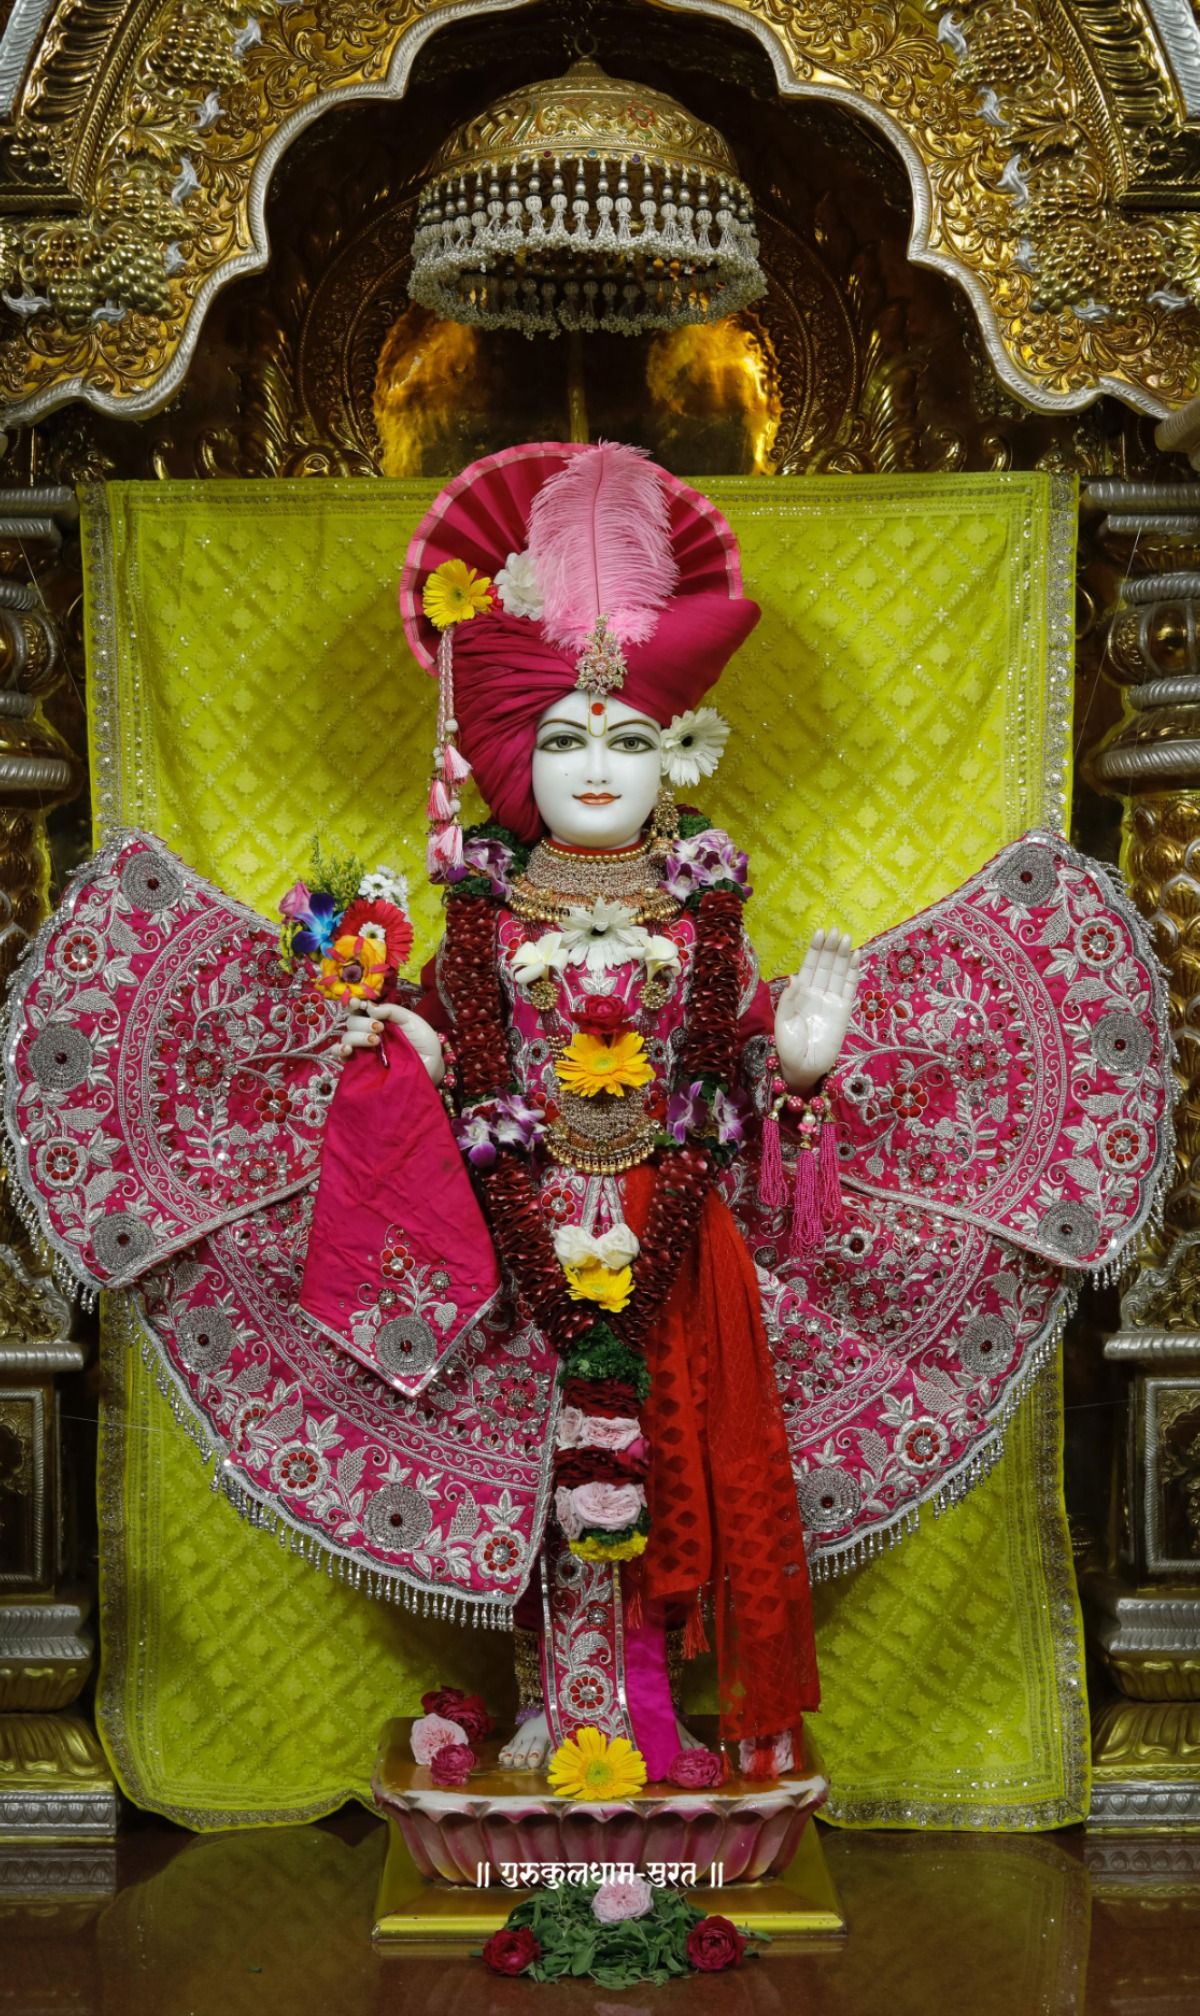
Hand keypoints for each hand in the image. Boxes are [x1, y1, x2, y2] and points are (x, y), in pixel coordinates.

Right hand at [339, 1002, 444, 1085]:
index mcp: (379, 1019)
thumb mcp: (410, 1020)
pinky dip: (340, 1050)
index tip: (358, 1003)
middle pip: (351, 1022)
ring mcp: (363, 1049)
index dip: (354, 1004)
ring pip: (347, 1037)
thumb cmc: (423, 1042)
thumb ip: (391, 1010)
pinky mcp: (360, 1065)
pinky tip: (348, 1050)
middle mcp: (368, 1033)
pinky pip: (340, 1056)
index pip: (359, 1009)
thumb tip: (369, 1007)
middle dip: (363, 1022)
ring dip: (357, 1036)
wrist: (430, 1067)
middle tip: (379, 1028)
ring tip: (375, 1041)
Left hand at [774, 928, 859, 1092]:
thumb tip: (795, 976)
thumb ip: (789, 999)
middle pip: (826, 966)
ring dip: (844, 956)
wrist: (803, 1068)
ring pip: (839, 973)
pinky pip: (850, 988)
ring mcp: (831, 1000)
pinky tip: (857, 957)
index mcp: (800, 993)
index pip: (810, 966)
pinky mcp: (844, 1011)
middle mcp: (817, 993)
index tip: (821, 933)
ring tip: (848, 939)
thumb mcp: (782, 1022)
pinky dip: (854, 972)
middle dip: (831, 948)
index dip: (815, 950)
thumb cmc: (788, 1046)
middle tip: (837, 931)